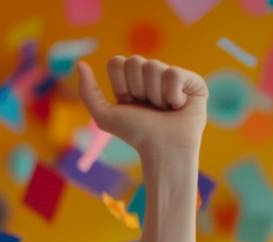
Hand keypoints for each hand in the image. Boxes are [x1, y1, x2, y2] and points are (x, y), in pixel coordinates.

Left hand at [77, 56, 207, 159]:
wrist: (163, 148)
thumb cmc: (135, 134)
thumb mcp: (104, 116)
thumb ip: (88, 91)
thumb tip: (81, 63)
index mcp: (130, 80)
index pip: (117, 62)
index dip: (120, 84)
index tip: (128, 102)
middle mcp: (150, 75)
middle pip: (134, 61)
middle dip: (137, 88)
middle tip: (148, 107)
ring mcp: (171, 75)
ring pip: (154, 66)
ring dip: (154, 95)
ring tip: (164, 109)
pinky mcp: (192, 80)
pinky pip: (174, 73)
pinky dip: (172, 94)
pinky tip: (178, 106)